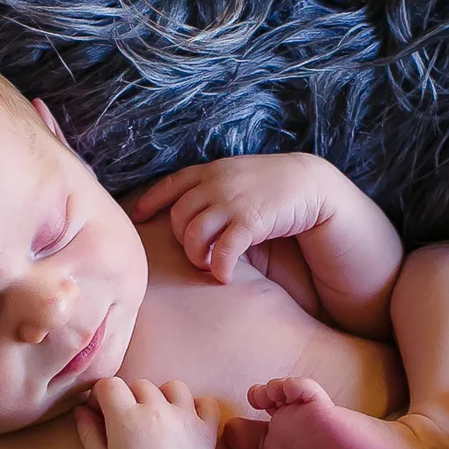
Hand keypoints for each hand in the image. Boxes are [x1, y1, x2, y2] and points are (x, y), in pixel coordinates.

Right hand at [73, 377, 227, 448]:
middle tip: (132, 422)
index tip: (105, 409)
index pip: (110, 384)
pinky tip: (187, 422)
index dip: (104, 395)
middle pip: (140, 385)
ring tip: (160, 420)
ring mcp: (184, 418)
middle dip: (132, 398)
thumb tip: (82, 409)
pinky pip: (206, 403)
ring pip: (173, 387)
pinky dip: (198, 407)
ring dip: (164, 398)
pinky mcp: (206, 429)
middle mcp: (156, 411)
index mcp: (125, 417)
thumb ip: (88, 431)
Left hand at [128, 153, 335, 282]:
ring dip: (197, 256)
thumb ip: (214, 187)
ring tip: (208, 266)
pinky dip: (219, 267)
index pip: (170, 185)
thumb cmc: (273, 185)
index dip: (151, 202)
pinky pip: (222, 250)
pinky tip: (224, 277)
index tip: (137, 217)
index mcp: (210, 171)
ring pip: (194, 235)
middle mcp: (215, 184)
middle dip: (182, 241)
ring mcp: (231, 201)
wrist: (310, 183)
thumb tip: (192, 209)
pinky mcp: (249, 221)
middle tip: (196, 256)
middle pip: (178, 217)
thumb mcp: (237, 176)